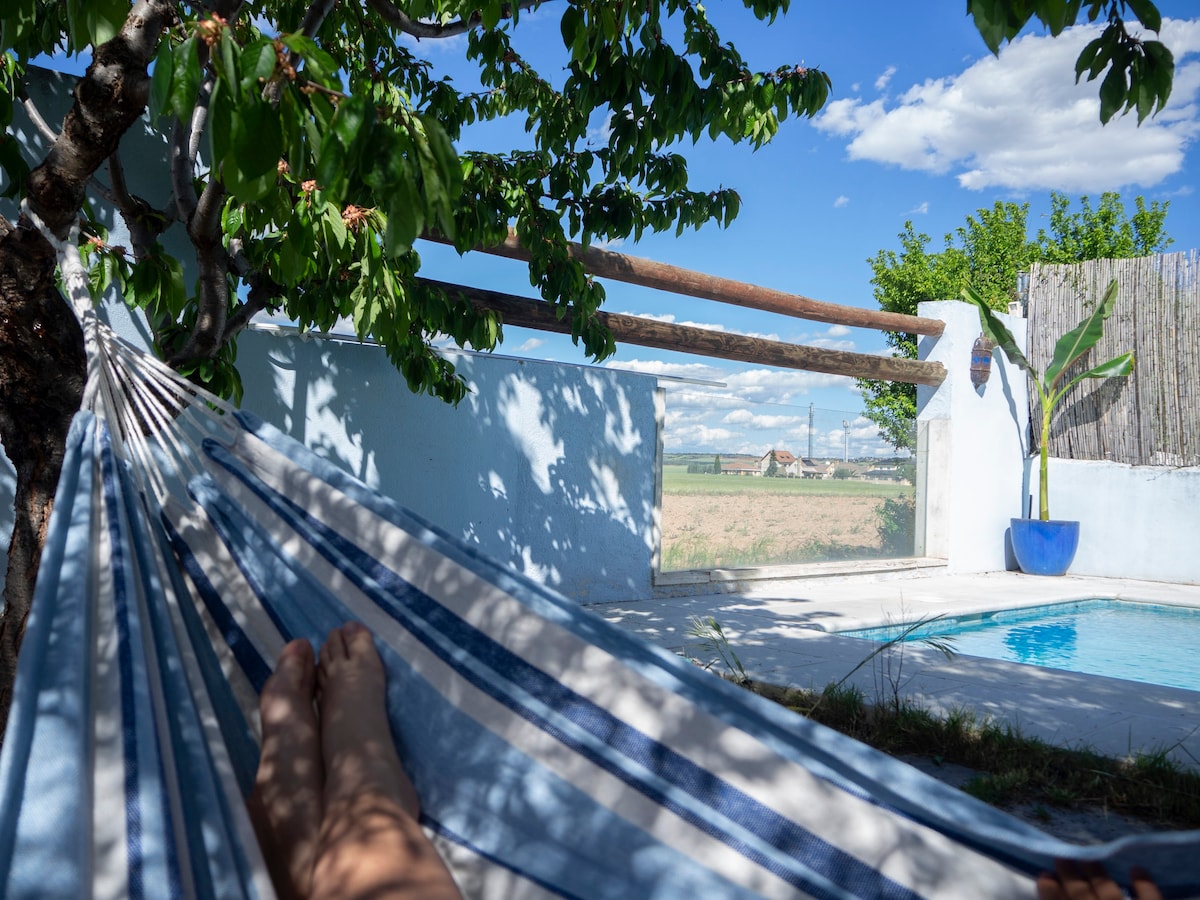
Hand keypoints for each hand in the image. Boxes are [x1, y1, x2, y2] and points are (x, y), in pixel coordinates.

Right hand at [1036, 860, 1160, 899]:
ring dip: (1098, 875)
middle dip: (1070, 876)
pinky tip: (1136, 868)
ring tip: (1088, 858)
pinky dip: (1144, 885)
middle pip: (1082, 898)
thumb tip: (1051, 881)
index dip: (1050, 893)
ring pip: (1110, 895)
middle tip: (1061, 857)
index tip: (1043, 875)